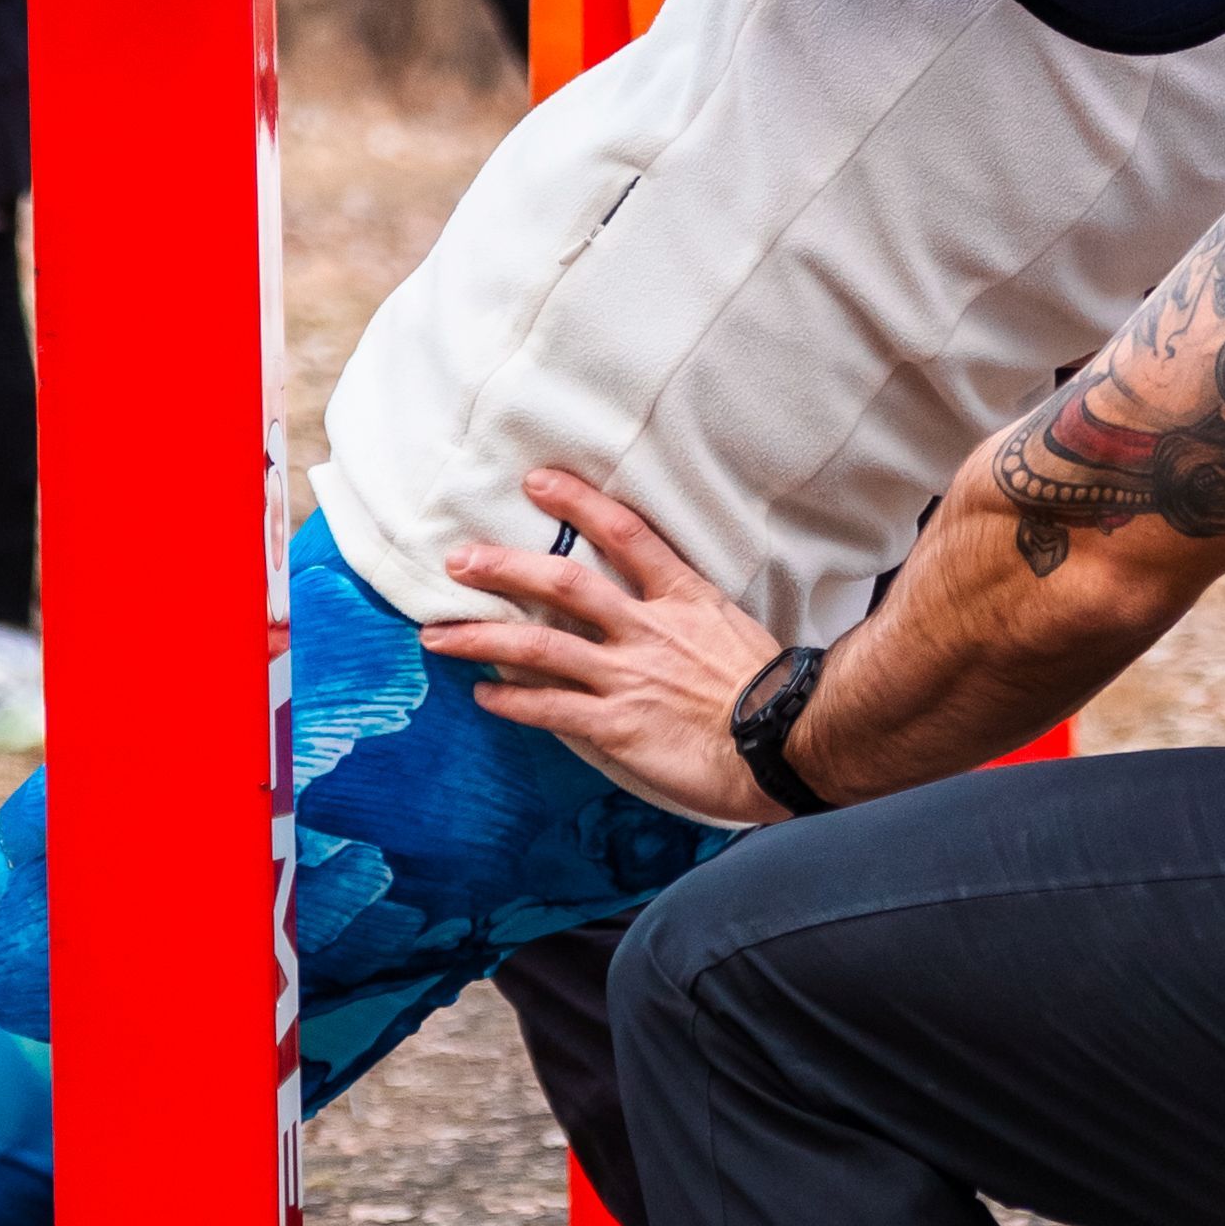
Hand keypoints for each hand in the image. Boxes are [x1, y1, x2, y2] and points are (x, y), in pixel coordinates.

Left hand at [432, 468, 790, 830]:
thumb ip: (688, 612)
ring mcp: (629, 676)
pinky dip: (512, 701)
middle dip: (505, 568)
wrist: (786, 743)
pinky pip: (550, 708)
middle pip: (563, 583)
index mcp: (683, 598)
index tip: (537, 482)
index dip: (578, 503)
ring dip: (482, 638)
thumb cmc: (768, 692)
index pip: (625, 532)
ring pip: (539, 646)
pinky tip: (483, 696)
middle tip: (459, 560)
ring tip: (438, 635)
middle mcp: (648, 629)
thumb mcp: (731, 628)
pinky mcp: (618, 726)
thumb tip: (655, 604)